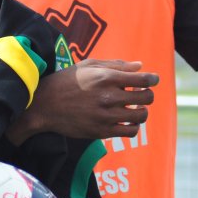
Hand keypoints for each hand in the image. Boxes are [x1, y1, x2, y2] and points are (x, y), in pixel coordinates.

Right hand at [5, 59, 157, 143]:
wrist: (44, 105)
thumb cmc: (67, 81)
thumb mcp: (89, 65)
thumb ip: (116, 65)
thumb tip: (140, 66)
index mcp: (106, 77)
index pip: (143, 80)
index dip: (153, 79)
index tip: (153, 80)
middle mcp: (108, 97)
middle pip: (146, 98)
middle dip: (148, 95)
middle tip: (142, 94)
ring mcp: (106, 116)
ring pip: (141, 115)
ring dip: (141, 111)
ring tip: (134, 108)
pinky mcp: (102, 131)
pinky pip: (130, 131)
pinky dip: (133, 126)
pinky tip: (126, 120)